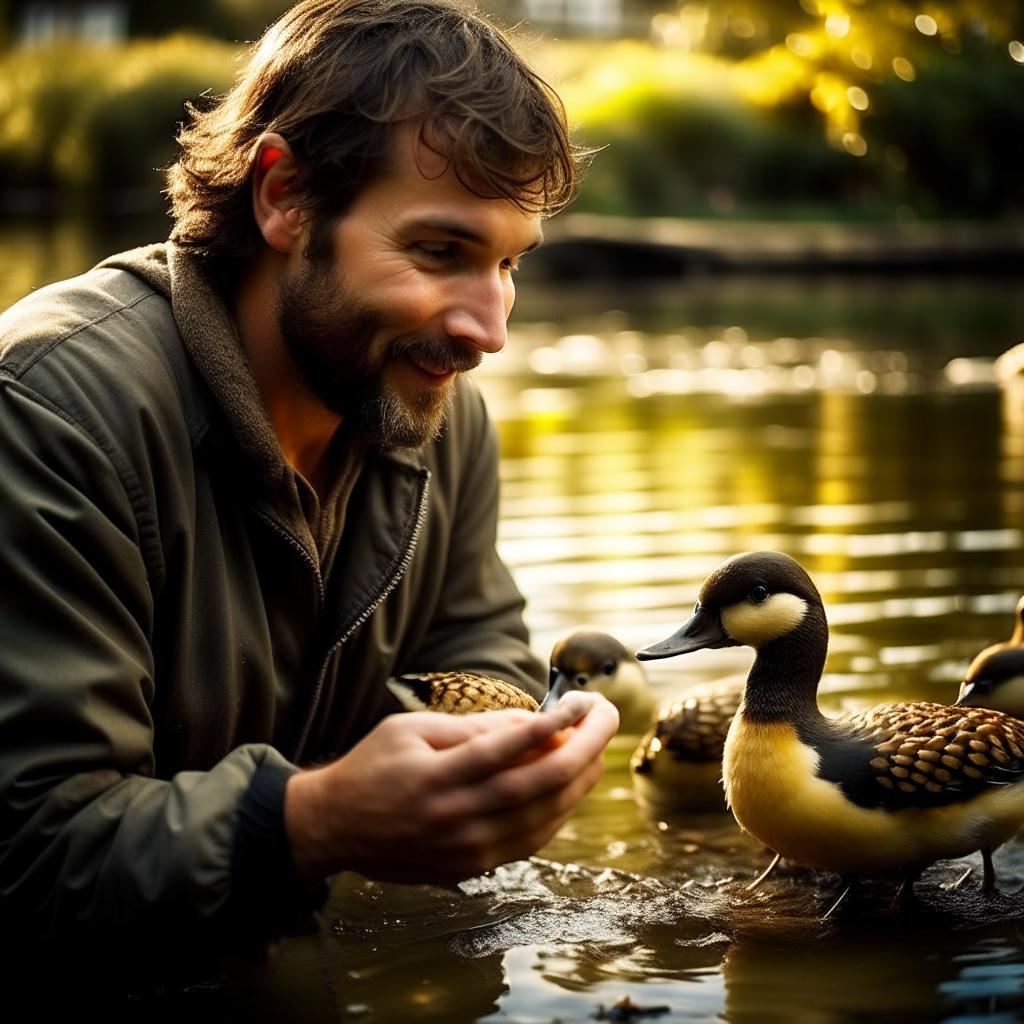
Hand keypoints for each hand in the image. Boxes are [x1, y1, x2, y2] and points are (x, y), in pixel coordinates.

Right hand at [284, 692, 618, 884]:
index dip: (554, 723)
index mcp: (437, 776)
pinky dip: (558, 812)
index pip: (509, 747)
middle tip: (607, 719)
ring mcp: (465, 849)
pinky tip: (571, 787)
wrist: (334, 828)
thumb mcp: (411, 730)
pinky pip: (530, 841)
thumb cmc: (373, 768)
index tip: (583, 701)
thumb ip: (471, 729)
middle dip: (584, 748)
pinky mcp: (470, 868)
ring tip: (598, 749)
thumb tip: (530, 722)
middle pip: (538, 784)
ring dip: (579, 781)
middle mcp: (455, 816)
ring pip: (543, 816)